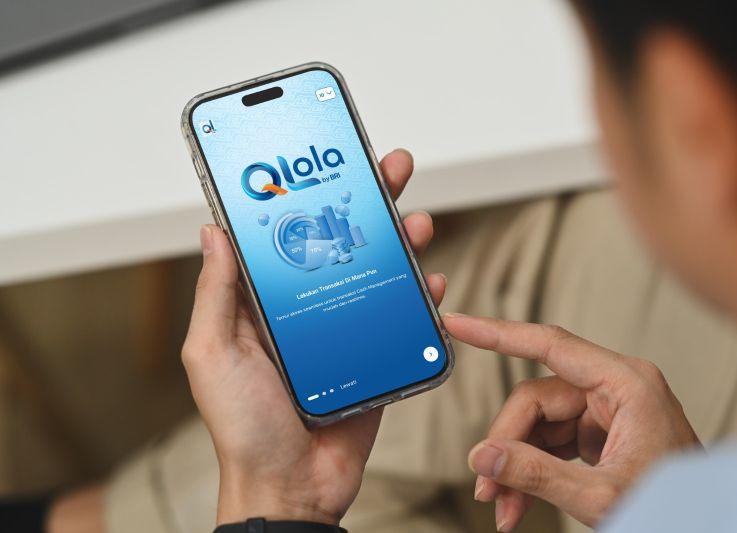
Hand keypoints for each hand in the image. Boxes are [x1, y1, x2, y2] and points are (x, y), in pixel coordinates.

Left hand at [182, 149, 446, 526]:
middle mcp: (307, 310)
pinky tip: (430, 279)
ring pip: (377, 272)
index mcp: (264, 303)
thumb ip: (217, 293)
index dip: (306, 195)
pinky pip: (403, 317)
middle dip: (366, 201)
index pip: (288, 234)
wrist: (291, 486)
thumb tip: (213, 231)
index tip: (324, 159)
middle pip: (341, 242)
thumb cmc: (244, 428)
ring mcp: (344, 331)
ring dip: (400, 240)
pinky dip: (420, 295)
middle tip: (387, 167)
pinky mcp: (376, 355)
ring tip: (414, 219)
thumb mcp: (212, 353)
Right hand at [443, 314, 700, 530]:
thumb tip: (484, 455)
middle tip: (487, 486)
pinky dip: (531, 472)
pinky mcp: (600, 434)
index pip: (548, 344)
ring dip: (515, 466)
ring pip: (538, 426)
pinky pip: (551, 444)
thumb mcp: (602, 495)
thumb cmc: (677, 508)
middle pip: (535, 400)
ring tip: (502, 505)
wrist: (704, 527)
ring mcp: (606, 412)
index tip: (459, 323)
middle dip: (507, 445)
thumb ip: (538, 474)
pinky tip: (517, 503)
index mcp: (626, 383)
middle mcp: (614, 389)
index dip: (496, 333)